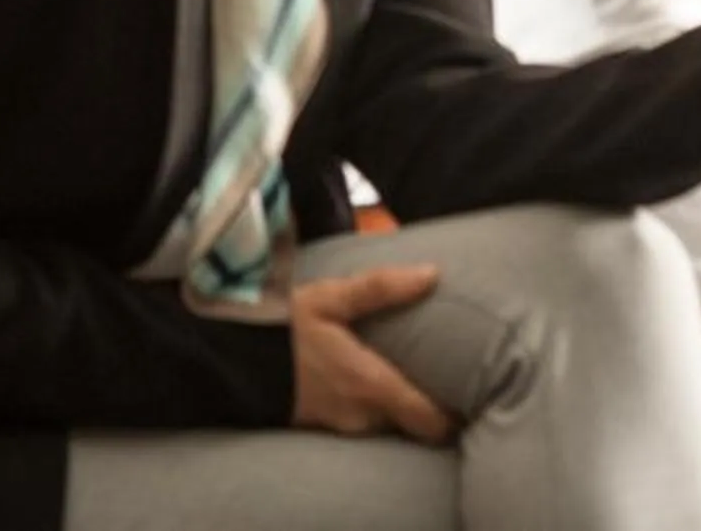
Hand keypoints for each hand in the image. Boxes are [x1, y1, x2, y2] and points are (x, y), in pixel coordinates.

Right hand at [289, 264, 454, 444]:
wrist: (229, 359)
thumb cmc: (283, 327)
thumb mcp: (330, 298)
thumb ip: (382, 288)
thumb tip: (433, 274)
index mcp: (370, 385)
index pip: (429, 420)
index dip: (454, 415)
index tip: (471, 394)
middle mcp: (361, 415)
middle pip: (411, 424)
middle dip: (430, 405)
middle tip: (446, 374)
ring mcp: (339, 425)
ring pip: (386, 424)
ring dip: (400, 405)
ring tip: (411, 371)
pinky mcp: (321, 424)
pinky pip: (361, 422)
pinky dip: (374, 406)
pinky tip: (372, 378)